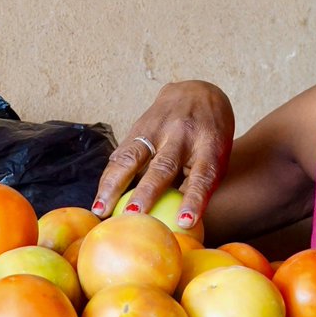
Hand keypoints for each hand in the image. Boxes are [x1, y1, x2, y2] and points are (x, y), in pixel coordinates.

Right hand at [92, 81, 235, 228]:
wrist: (199, 92)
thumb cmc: (210, 138)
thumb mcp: (216, 157)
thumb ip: (198, 184)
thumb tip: (180, 224)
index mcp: (209, 146)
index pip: (202, 175)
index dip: (193, 199)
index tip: (184, 222)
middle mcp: (183, 135)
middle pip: (163, 166)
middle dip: (147, 192)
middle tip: (132, 215)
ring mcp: (159, 128)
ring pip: (133, 156)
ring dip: (114, 184)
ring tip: (100, 208)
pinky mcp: (140, 125)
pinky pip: (122, 151)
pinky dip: (110, 175)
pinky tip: (100, 195)